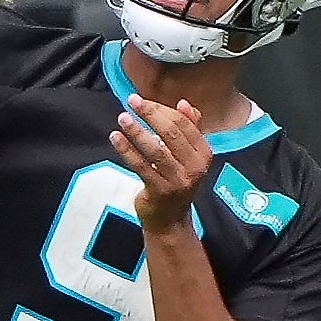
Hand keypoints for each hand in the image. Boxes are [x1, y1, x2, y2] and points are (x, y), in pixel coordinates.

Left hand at [109, 94, 211, 230]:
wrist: (170, 220)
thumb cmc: (176, 180)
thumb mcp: (188, 156)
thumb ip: (189, 129)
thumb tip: (184, 103)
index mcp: (204, 154)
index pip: (184, 124)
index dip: (161, 109)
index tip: (141, 100)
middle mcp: (195, 167)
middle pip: (172, 134)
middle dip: (150, 114)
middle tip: (131, 101)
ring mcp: (178, 181)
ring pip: (156, 150)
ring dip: (137, 131)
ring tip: (122, 118)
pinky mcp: (160, 191)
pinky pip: (142, 166)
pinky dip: (127, 150)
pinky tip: (116, 138)